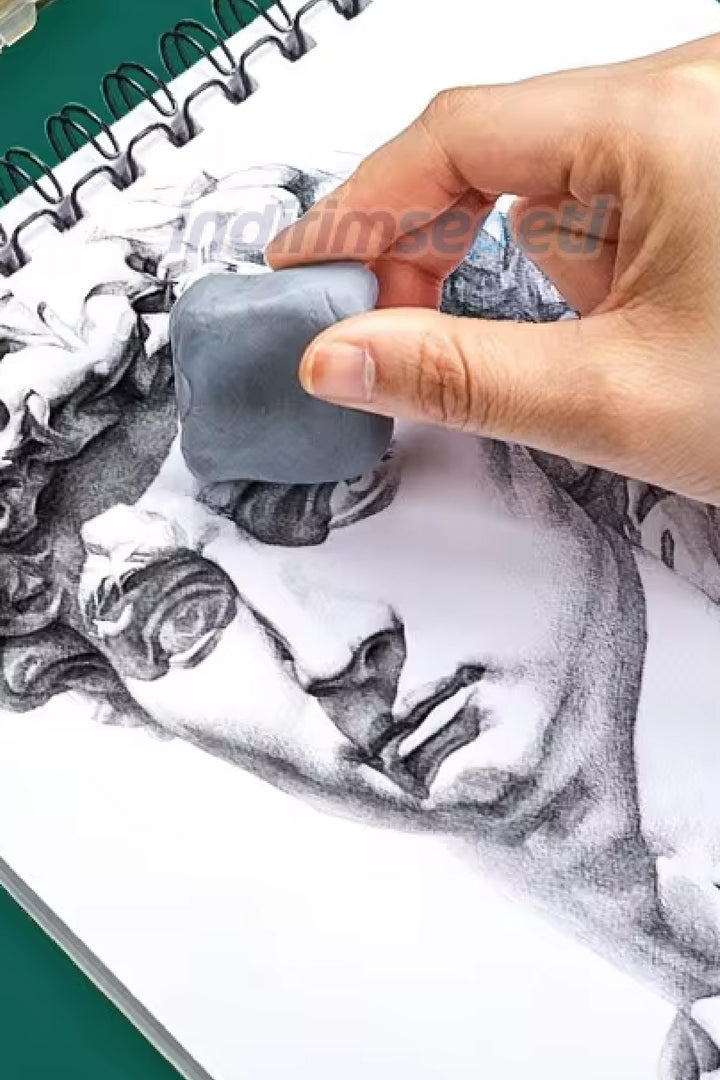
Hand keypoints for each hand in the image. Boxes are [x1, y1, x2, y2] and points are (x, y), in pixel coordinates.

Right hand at [267, 36, 719, 504]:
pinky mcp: (712, 162)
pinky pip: (602, 188)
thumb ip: (457, 378)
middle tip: (375, 327)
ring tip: (516, 340)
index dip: (360, 206)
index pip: (454, 137)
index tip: (306, 266)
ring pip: (547, 172)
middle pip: (494, 146)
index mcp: (663, 124)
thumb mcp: (611, 400)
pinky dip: (562, 253)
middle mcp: (689, 95)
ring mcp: (704, 124)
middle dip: (424, 242)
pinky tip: (586, 313)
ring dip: (500, 256)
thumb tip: (342, 358)